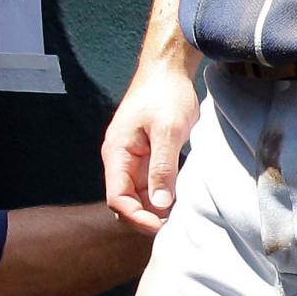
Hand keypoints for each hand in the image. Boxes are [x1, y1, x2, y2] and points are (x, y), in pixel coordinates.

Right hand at [101, 55, 203, 231]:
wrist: (168, 69)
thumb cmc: (165, 94)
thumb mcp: (168, 131)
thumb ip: (162, 168)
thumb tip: (159, 205)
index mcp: (116, 153)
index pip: (117, 198)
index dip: (136, 217)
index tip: (161, 226)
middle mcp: (120, 159)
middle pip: (125, 201)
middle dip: (145, 217)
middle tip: (174, 226)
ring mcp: (133, 158)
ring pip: (139, 195)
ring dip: (155, 208)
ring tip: (179, 216)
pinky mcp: (148, 155)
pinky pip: (151, 183)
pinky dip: (162, 195)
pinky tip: (180, 200)